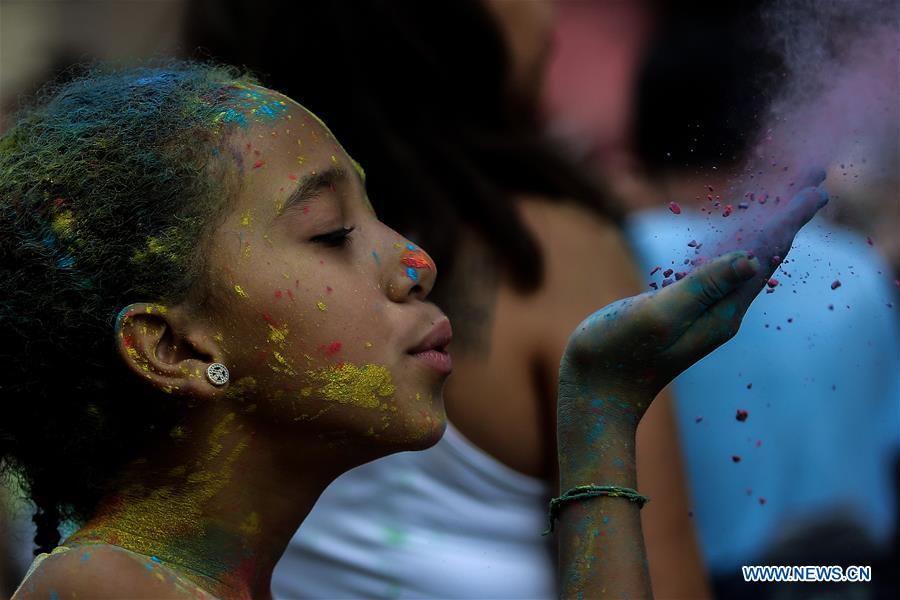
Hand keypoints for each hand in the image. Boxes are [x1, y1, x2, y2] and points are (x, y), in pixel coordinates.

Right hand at [558, 176, 827, 430]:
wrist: (595, 395)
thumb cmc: (616, 354)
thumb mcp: (658, 316)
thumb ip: (701, 288)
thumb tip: (751, 260)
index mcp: (721, 312)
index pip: (765, 255)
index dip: (790, 219)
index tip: (817, 187)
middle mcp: (721, 314)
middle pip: (764, 257)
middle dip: (788, 220)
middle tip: (816, 184)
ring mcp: (703, 316)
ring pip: (746, 266)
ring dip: (767, 233)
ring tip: (787, 207)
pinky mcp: (682, 316)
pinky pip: (721, 275)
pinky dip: (736, 250)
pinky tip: (737, 245)